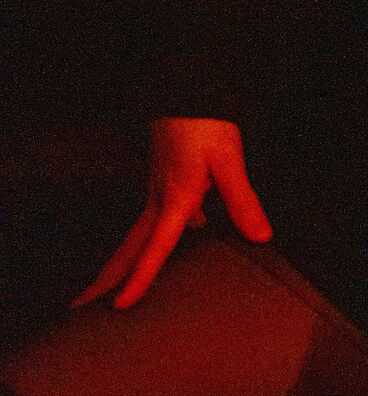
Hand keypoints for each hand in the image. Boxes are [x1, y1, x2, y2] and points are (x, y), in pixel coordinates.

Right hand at [73, 118, 272, 310]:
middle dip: (107, 276)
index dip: (139, 278)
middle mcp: (158, 198)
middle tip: (80, 304)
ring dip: (122, 258)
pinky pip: (150, 217)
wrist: (189, 89)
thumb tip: (260, 237)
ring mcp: (156, 187)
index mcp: (174, 199)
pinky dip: (145, 237)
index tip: (120, 305)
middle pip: (128, 245)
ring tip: (110, 284)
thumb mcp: (229, 161)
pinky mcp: (162, 178)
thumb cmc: (207, 125)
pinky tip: (168, 236)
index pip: (155, 247)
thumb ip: (242, 201)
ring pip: (136, 232)